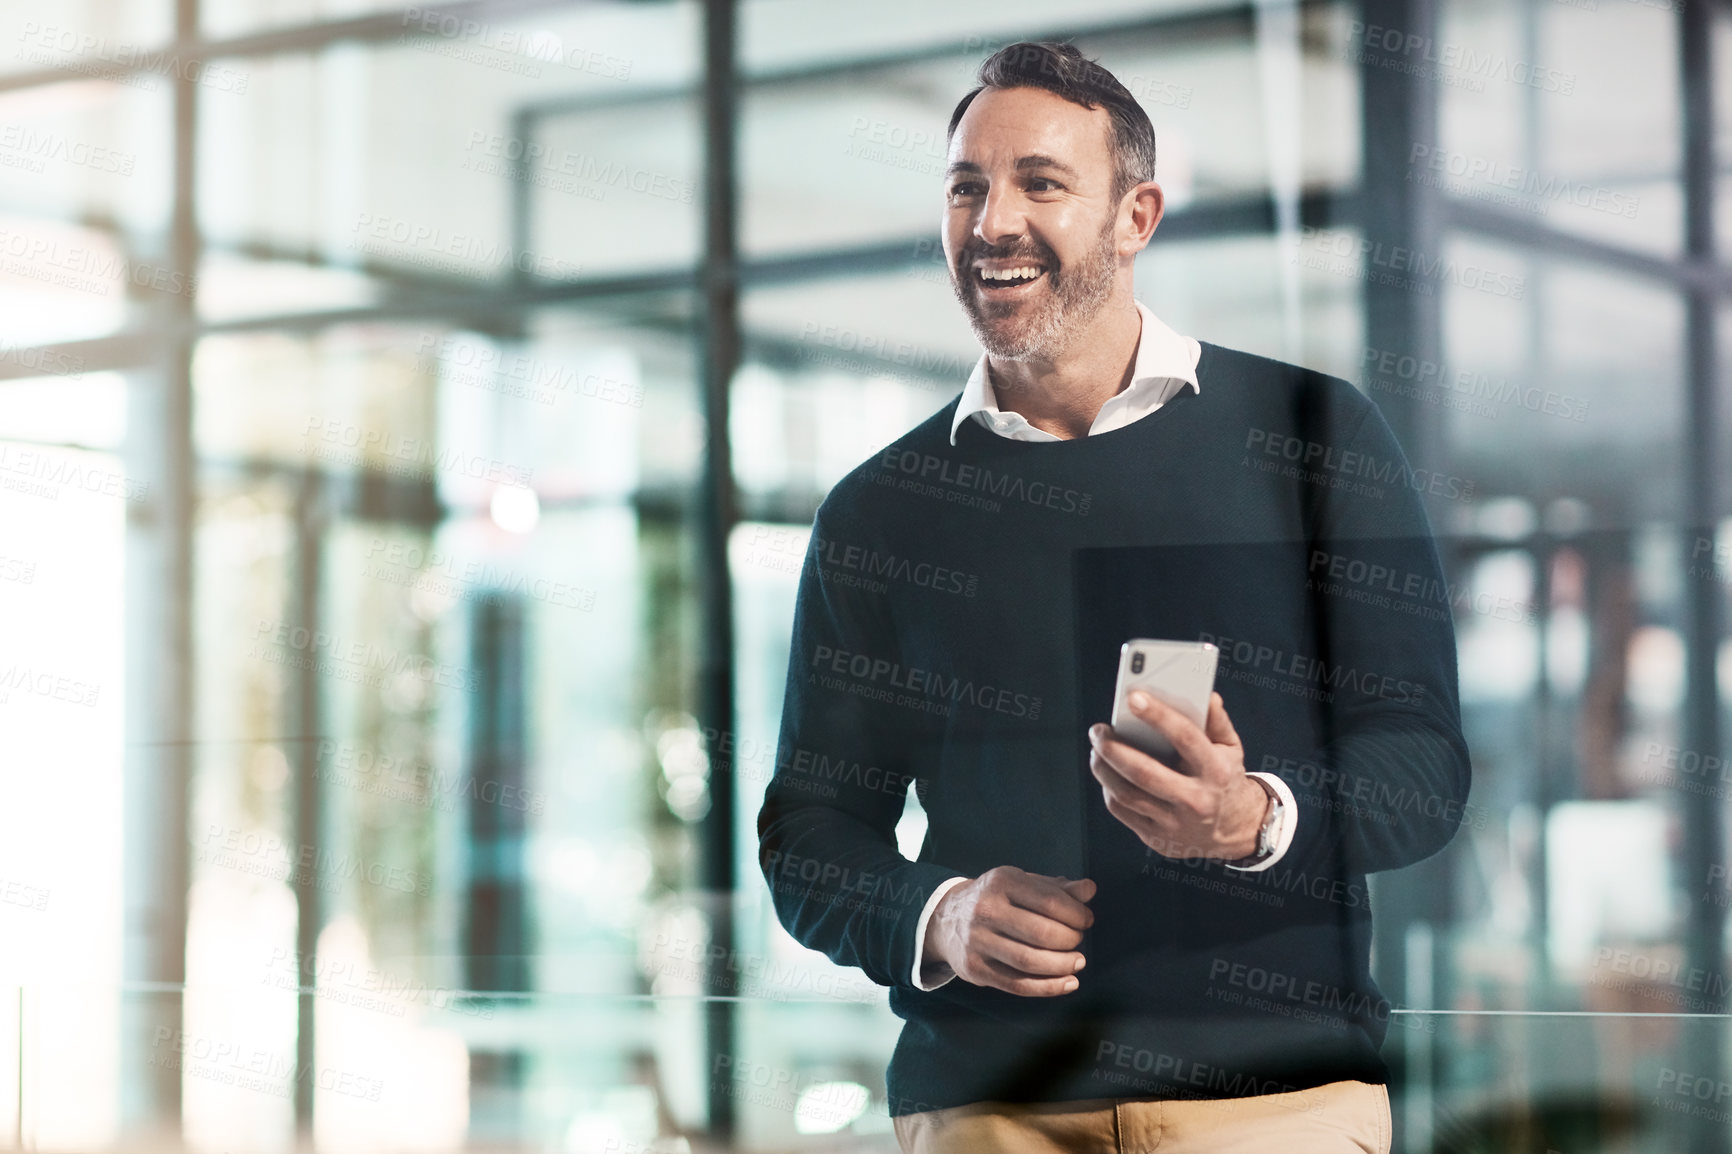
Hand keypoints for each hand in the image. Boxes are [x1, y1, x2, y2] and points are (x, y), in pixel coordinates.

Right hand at [921, 866, 1094, 995]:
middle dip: (1070, 940)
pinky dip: (1048, 988)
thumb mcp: (1022, 884)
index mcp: (1001, 882)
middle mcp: (986, 909)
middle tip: (1078, 941)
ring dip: (1062, 966)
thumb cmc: (996, 899)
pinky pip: (1017, 984)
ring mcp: (977, 941)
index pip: (1049, 901)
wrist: (945, 918)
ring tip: (1078, 962)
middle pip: (1041, 933)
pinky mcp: (975, 968)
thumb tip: (1089, 890)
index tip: (1086, 920)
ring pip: (1029, 961)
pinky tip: (1067, 983)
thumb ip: (1057, 888)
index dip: (1076, 914)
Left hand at [1088, 691, 1267, 860]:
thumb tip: (1206, 695)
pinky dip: (1108, 789)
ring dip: (1103, 768)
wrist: (1235, 830)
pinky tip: (1107, 772)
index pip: (1185, 737)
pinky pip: (1122, 811)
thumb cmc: (1225, 779)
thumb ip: (1217, 720)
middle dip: (1113, 748)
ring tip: (1097, 748)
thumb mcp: (1230, 748)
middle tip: (1098, 730)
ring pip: (1126, 794)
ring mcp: (1175, 823)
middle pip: (1144, 772)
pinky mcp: (1157, 838)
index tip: (1133, 698)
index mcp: (1216, 772)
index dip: (1158, 715)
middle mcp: (1196, 800)